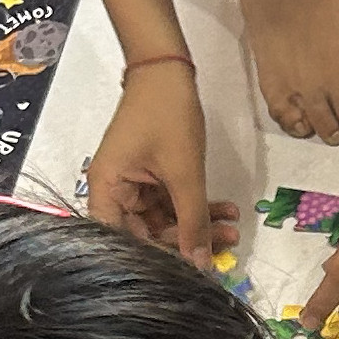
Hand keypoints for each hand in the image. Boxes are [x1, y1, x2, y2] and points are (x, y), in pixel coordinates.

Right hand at [88, 66, 238, 269]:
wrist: (167, 70)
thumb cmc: (166, 115)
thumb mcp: (184, 173)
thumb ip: (192, 221)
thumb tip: (199, 264)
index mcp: (105, 191)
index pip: (125, 242)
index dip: (157, 258)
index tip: (191, 269)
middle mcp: (114, 192)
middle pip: (147, 233)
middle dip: (187, 240)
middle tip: (225, 247)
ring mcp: (133, 184)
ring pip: (165, 218)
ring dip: (198, 223)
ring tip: (233, 231)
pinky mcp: (151, 176)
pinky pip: (172, 201)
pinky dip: (196, 206)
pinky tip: (225, 211)